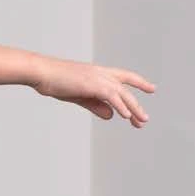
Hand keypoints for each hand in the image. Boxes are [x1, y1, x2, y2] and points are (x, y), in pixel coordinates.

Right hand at [33, 58, 154, 125]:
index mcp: (99, 73)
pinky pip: (112, 96)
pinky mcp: (93, 84)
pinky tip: (127, 116)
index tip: (152, 88)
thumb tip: (112, 115)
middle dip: (137, 105)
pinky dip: (120, 106)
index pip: (125, 77)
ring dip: (133, 108)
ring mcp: (98, 77)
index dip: (139, 82)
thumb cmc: (56, 82)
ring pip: (122, 94)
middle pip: (126, 89)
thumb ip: (96, 105)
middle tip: (145, 120)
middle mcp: (102, 73)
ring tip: (141, 122)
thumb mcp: (79, 96)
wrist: (43, 73)